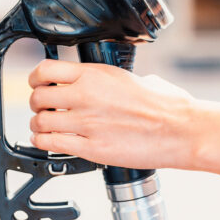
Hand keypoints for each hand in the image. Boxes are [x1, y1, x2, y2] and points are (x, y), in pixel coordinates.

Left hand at [27, 59, 198, 168]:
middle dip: (37, 104)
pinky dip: (44, 143)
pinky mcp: (92, 148)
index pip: (45, 70)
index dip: (36, 78)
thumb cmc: (166, 104)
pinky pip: (52, 144)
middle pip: (38, 98)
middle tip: (43, 108)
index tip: (39, 84)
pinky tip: (48, 142)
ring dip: (38, 126)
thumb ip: (108, 79)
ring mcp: (87, 123)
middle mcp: (86, 96)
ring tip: (45, 128)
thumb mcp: (133, 77)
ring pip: (40, 123)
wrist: (182, 130)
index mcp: (95, 74)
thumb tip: (101, 81)